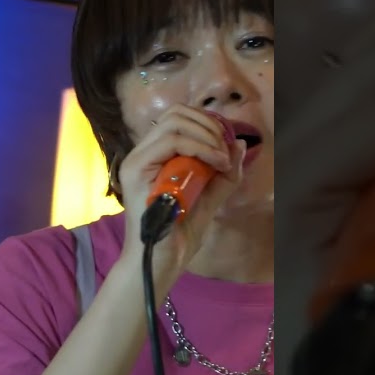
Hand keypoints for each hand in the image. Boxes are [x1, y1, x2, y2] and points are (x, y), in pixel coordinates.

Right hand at [117, 104, 247, 286]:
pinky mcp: (136, 170)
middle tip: (226, 151)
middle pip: (175, 113)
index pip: (179, 119)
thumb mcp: (210, 198)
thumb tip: (238, 144)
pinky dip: (201, 147)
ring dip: (206, 135)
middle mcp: (143, 154)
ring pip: (173, 122)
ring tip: (222, 159)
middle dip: (209, 125)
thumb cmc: (178, 234)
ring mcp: (136, 160)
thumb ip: (224, 174)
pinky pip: (171, 142)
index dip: (207, 122)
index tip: (228, 144)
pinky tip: (216, 164)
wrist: (160, 261)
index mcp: (156, 157)